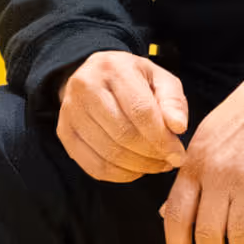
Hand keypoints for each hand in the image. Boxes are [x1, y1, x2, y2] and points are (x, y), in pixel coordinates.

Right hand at [56, 50, 191, 183]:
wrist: (94, 75)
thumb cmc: (135, 80)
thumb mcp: (160, 79)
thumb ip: (173, 101)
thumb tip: (179, 127)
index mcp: (114, 69)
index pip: (140, 111)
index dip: (162, 138)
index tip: (179, 154)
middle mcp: (85, 88)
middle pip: (123, 134)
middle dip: (152, 154)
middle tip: (170, 161)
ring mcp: (70, 112)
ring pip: (108, 153)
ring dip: (139, 166)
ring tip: (157, 164)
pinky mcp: (64, 132)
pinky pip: (93, 165)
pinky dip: (120, 174)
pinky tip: (137, 169)